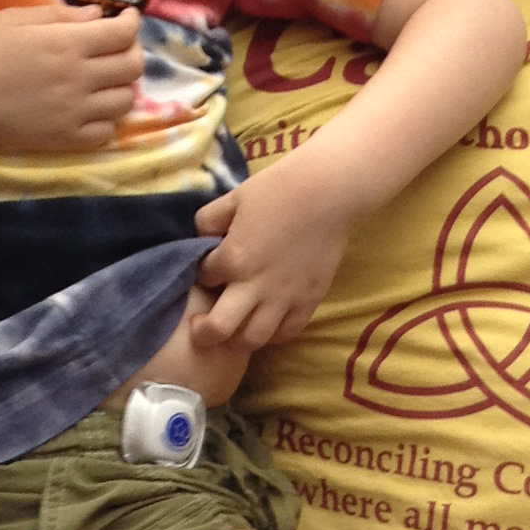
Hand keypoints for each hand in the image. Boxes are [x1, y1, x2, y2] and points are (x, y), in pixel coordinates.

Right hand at [0, 2, 142, 155]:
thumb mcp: (14, 19)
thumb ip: (60, 16)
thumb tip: (98, 14)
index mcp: (67, 43)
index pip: (122, 33)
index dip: (132, 22)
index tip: (127, 18)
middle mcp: (80, 78)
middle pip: (132, 67)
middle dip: (132, 50)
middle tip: (117, 46)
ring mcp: (76, 112)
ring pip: (126, 101)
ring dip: (121, 86)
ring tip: (105, 78)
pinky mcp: (67, 139)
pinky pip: (107, 132)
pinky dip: (106, 118)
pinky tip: (91, 108)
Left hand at [190, 164, 353, 355]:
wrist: (328, 192)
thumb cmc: (278, 189)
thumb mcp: (233, 198)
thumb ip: (209, 220)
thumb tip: (201, 237)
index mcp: (232, 259)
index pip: (203, 279)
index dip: (200, 275)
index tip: (207, 270)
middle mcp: (255, 286)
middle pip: (219, 329)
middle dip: (204, 331)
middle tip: (201, 326)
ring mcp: (284, 298)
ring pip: (253, 340)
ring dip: (237, 339)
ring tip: (235, 330)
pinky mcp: (309, 301)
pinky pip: (287, 332)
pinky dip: (273, 334)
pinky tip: (267, 323)